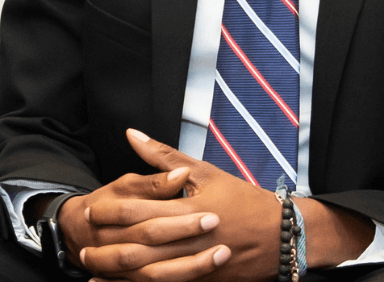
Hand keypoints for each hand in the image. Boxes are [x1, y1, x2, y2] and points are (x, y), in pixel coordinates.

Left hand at [80, 129, 374, 279]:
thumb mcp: (205, 171)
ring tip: (93, 271)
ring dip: (118, 274)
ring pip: (148, 274)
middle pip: (139, 247)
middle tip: (83, 246)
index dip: (112, 213)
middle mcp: (189, 239)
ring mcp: (195, 266)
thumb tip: (131, 134)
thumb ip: (164, 157)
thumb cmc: (241, 198)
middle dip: (108, 249)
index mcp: (188, 208)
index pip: (141, 211)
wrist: (280, 235)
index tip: (91, 212)